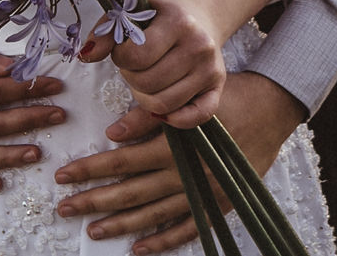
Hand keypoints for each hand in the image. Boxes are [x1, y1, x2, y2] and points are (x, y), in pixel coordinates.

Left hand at [53, 71, 304, 253]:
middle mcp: (187, 173)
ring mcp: (203, 193)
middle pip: (131, 193)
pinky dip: (162, 240)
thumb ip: (149, 117)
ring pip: (153, 215)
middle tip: (65, 207)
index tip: (65, 175)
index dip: (91, 169)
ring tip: (93, 229)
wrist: (272, 109)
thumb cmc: (226, 96)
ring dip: (120, 224)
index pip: (122, 162)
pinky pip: (186, 229)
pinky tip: (139, 247)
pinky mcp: (219, 204)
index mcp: (176, 145)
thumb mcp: (187, 99)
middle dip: (94, 200)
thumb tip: (113, 132)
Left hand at [80, 0, 223, 128]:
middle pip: (148, 84)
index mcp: (178, 21)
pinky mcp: (218, 87)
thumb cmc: (159, 15)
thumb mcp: (131, 12)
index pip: (138, 56)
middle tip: (134, 68)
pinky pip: (195, 117)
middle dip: (131, 79)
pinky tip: (160, 109)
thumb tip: (86, 55)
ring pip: (164, 104)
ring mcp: (211, 68)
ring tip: (145, 81)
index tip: (123, 51)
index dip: (121, 58)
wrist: (200, 13)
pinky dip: (174, 120)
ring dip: (144, 98)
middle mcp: (199, 45)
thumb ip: (105, 32)